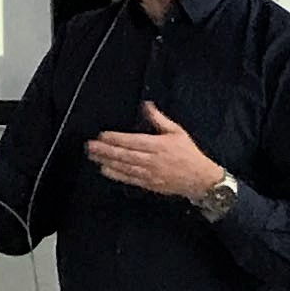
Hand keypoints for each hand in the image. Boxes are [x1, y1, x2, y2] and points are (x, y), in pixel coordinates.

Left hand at [85, 102, 229, 206]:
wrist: (200, 179)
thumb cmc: (188, 153)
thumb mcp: (177, 132)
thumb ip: (159, 119)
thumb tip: (146, 105)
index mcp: (158, 145)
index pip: (132, 141)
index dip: (116, 138)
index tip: (101, 135)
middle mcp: (151, 160)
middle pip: (124, 155)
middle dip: (105, 150)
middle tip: (89, 146)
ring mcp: (149, 174)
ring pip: (124, 167)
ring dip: (107, 161)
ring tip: (93, 156)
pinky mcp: (149, 184)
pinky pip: (129, 179)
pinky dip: (116, 175)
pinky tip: (105, 169)